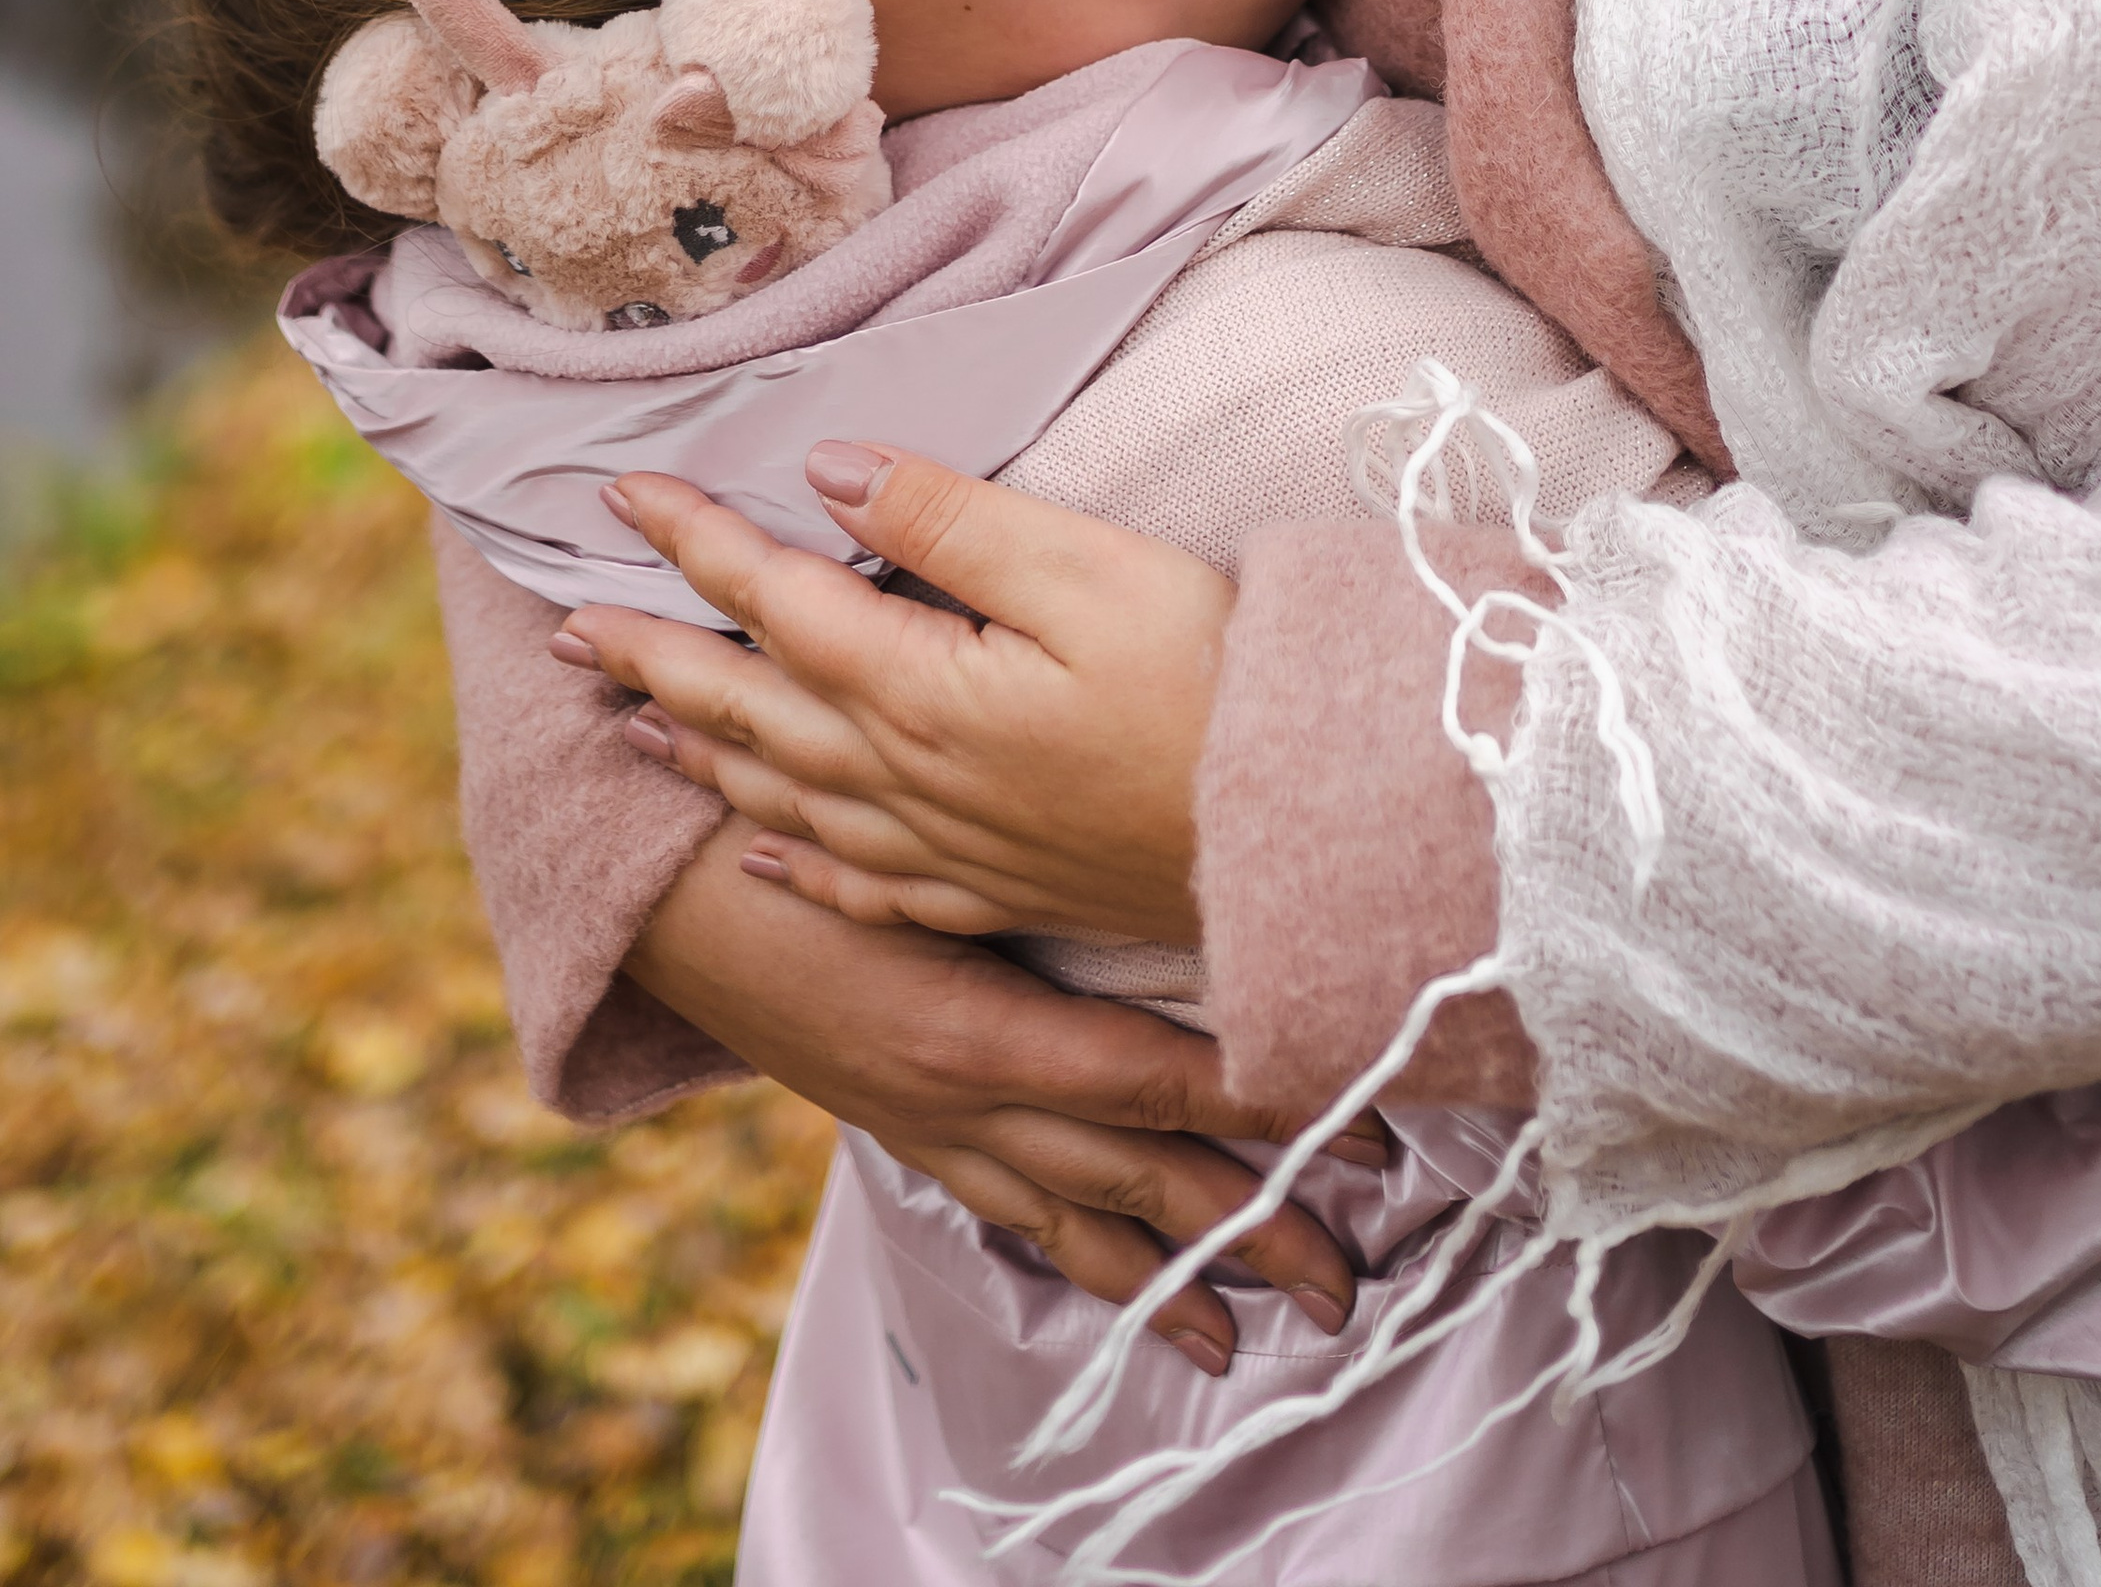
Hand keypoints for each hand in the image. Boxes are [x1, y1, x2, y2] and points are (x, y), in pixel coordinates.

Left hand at [558, 444, 1225, 942]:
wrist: (1303, 833)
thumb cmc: (1210, 681)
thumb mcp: (1084, 568)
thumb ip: (945, 520)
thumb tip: (820, 472)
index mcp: (916, 691)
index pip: (770, 601)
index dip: (691, 541)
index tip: (619, 492)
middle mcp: (905, 781)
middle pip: (746, 710)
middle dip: (648, 660)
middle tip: (560, 629)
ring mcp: (946, 851)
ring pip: (782, 799)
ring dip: (694, 755)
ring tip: (624, 725)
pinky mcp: (995, 893)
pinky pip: (857, 887)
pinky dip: (791, 864)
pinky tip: (760, 855)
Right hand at [629, 839, 1374, 1373]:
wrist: (665, 887)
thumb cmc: (804, 831)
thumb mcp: (928, 839)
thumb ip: (1055, 846)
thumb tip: (1196, 843)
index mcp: (983, 1030)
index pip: (1159, 1085)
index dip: (1266, 1117)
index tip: (1370, 1142)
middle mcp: (967, 1099)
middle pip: (1137, 1181)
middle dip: (1249, 1232)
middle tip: (1345, 1281)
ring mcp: (932, 1125)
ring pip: (1071, 1220)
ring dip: (1165, 1277)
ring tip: (1244, 1335)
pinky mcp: (903, 1129)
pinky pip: (1003, 1209)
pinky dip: (1068, 1252)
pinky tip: (1110, 1279)